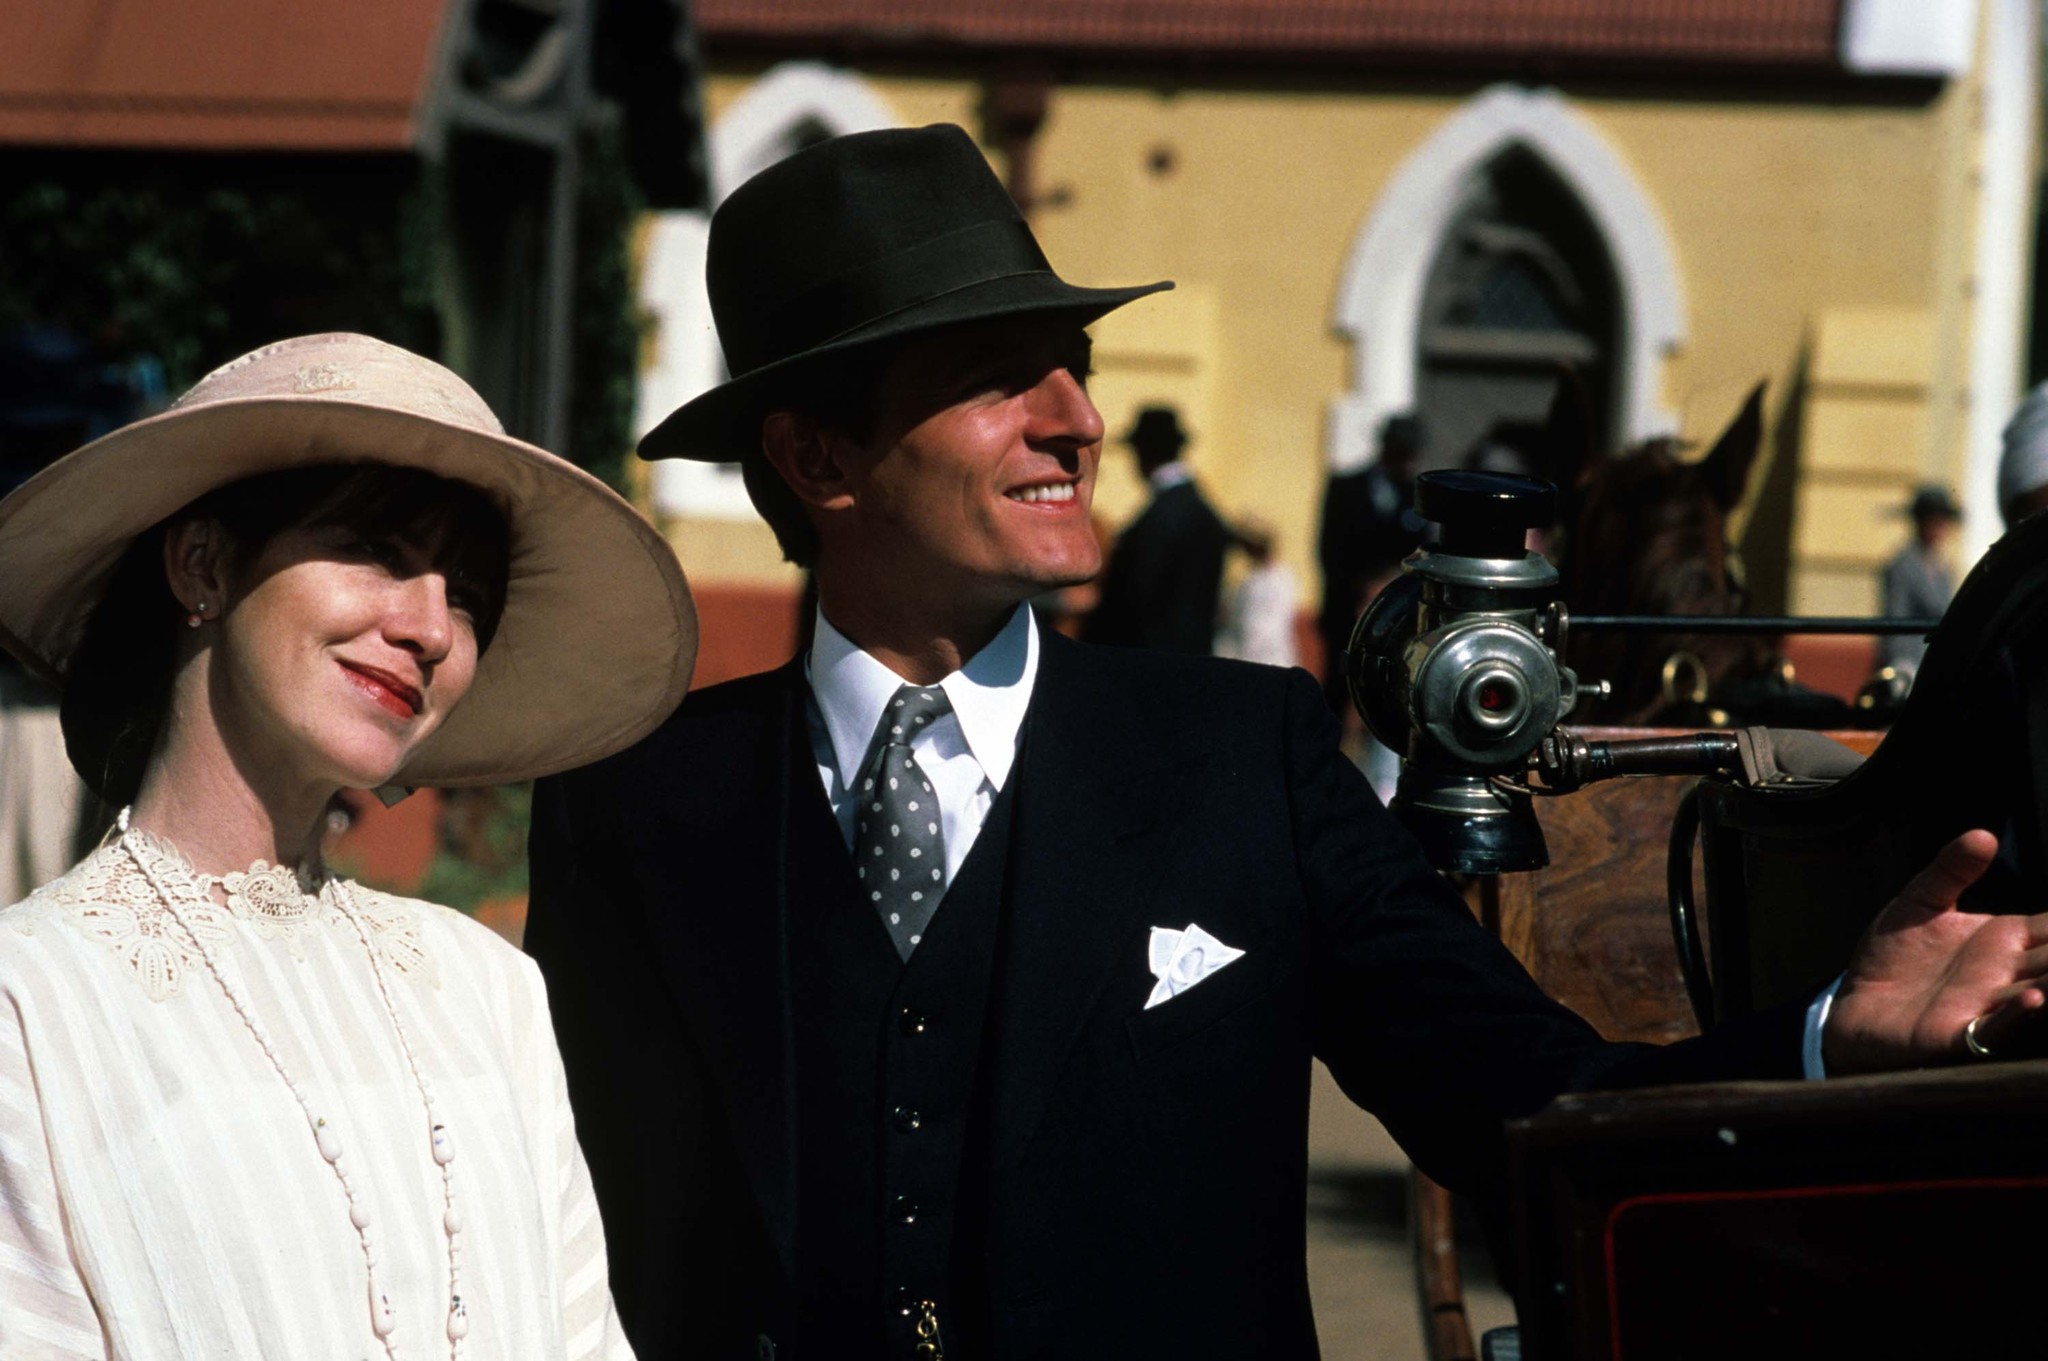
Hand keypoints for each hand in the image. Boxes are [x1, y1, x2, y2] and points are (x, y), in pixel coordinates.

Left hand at [1824, 830, 2047, 1073]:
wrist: (1854, 1007)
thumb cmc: (1895, 957)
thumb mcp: (1919, 904)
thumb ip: (1949, 870)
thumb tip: (1984, 834)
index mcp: (2004, 940)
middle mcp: (2006, 973)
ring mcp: (1985, 1004)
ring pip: (2038, 993)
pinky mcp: (1957, 1034)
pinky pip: (1994, 1028)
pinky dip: (2015, 1015)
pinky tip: (2034, 999)